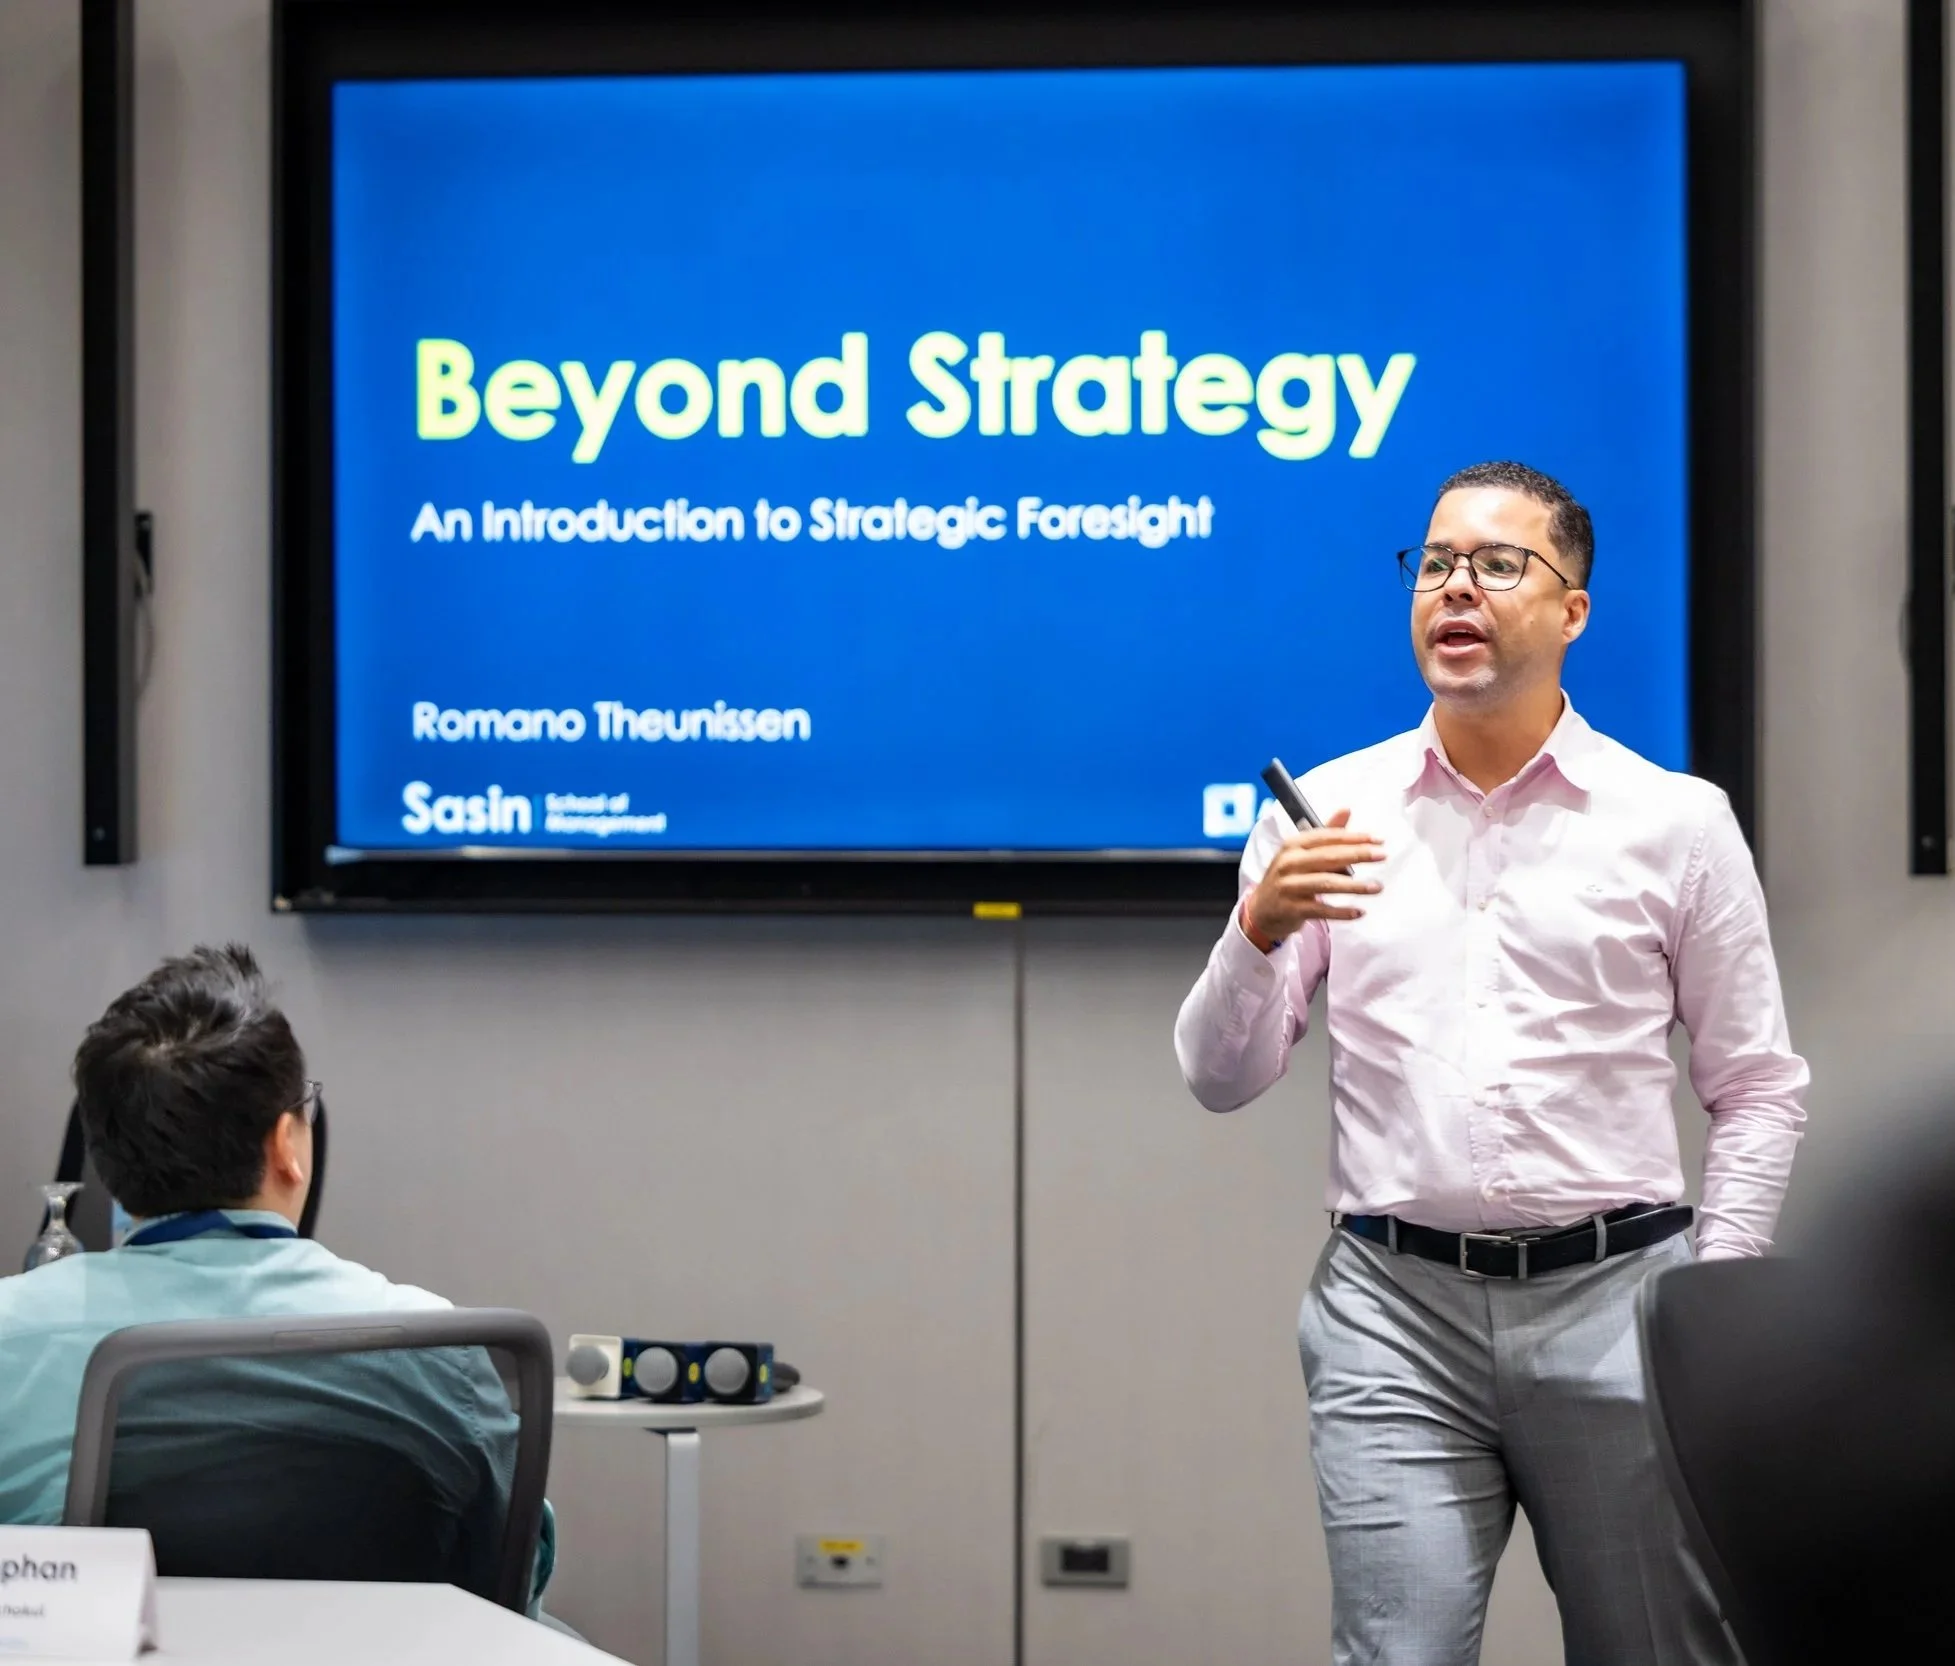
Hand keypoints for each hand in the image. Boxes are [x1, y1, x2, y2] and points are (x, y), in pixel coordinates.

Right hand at [1242, 809, 1383, 942]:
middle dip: (1358, 855)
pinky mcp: (1291, 908)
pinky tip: (1359, 912)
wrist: (1261, 910)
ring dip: (1355, 886)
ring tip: (1377, 887)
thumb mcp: (1302, 853)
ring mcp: (1288, 886)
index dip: (1354, 837)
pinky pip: (1321, 910)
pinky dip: (1342, 912)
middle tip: (1382, 855)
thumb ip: (1326, 834)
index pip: (1327, 837)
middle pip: (1329, 857)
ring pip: (1327, 883)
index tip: (1378, 840)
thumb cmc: (1288, 878)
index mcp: (1293, 845)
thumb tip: (1347, 810)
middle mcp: (1288, 863)